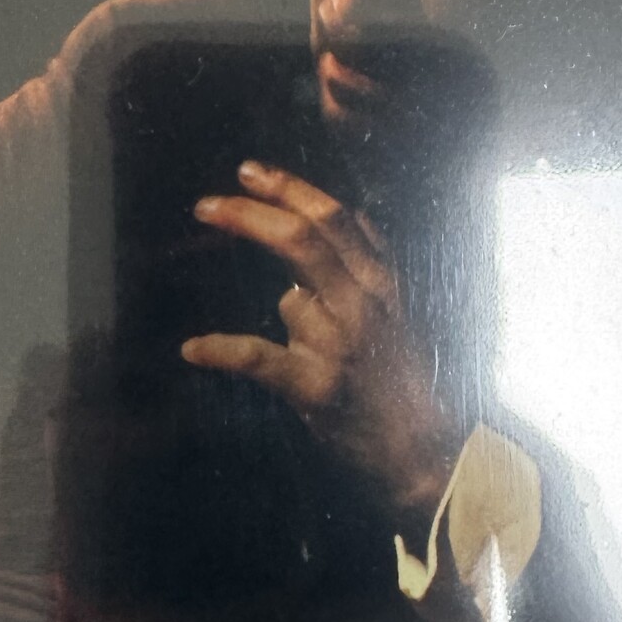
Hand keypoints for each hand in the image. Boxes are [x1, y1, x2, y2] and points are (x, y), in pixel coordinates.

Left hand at [181, 161, 460, 519]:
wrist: (427, 449)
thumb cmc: (404, 378)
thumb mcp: (398, 307)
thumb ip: (366, 263)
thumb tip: (335, 220)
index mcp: (382, 281)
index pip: (335, 217)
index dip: (289, 187)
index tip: (250, 172)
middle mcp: (366, 303)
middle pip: (304, 238)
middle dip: (251, 214)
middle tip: (208, 206)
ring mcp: (343, 343)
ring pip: (290, 301)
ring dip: (287, 322)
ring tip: (314, 353)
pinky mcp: (319, 385)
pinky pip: (259, 358)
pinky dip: (222, 351)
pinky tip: (194, 348)